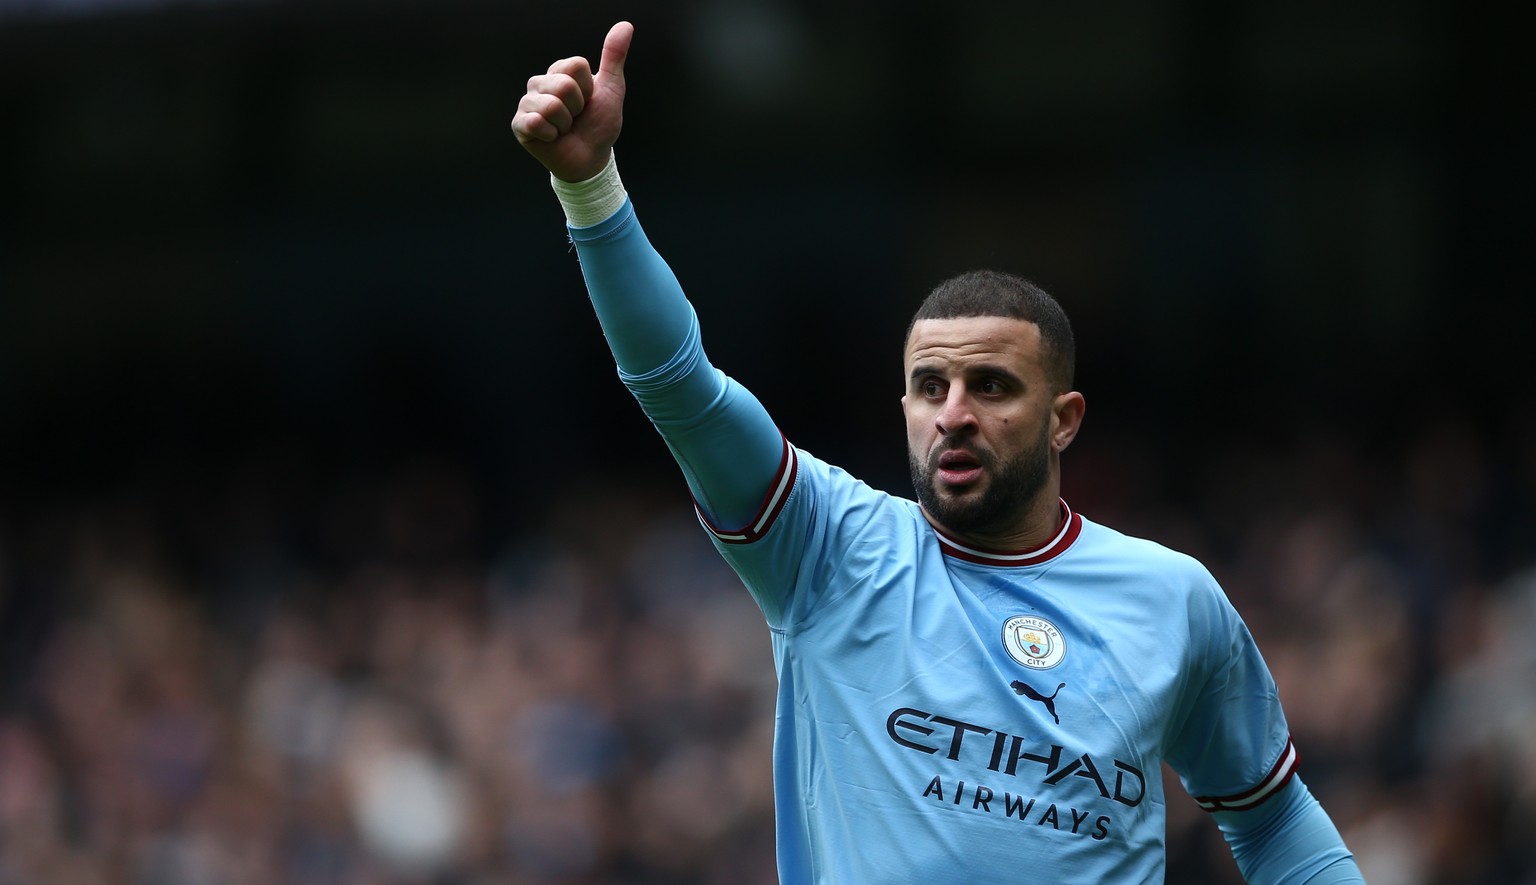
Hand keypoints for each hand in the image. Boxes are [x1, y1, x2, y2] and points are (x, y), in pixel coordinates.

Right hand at [512, 21, 632, 182]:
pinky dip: (552, 135)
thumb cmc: (599, 125)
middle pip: (563, 84)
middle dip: (577, 107)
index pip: (576, 66)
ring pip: (551, 105)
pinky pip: (536, 122)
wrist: (591, 158)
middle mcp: (540, 84)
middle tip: (576, 118)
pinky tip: (552, 138)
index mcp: (559, 72)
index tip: (587, 102)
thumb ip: (614, 56)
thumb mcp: (611, 88)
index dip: (588, 89)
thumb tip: (625, 26)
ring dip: (566, 124)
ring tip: (565, 128)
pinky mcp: (520, 125)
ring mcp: (527, 104)